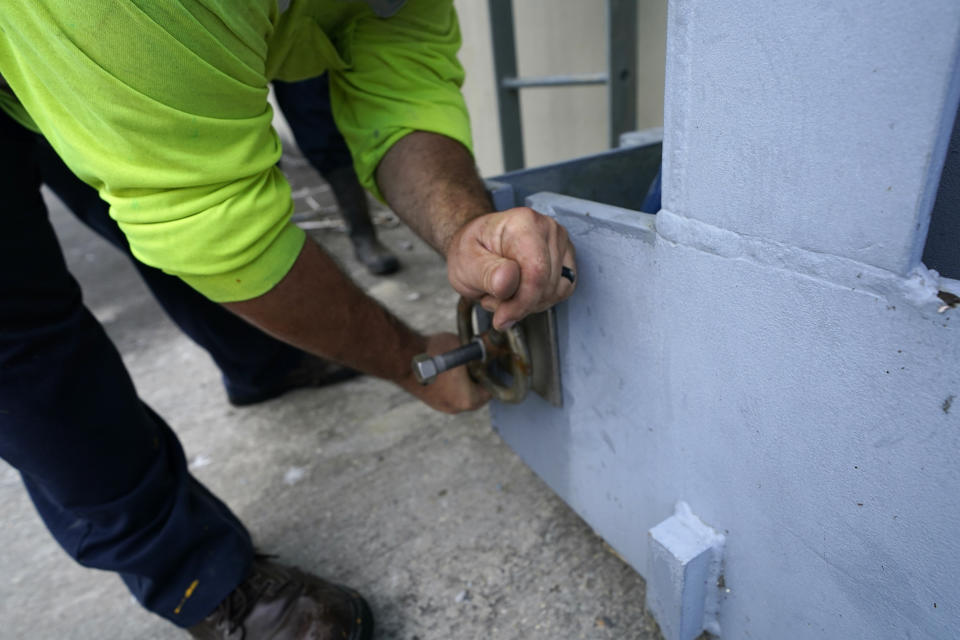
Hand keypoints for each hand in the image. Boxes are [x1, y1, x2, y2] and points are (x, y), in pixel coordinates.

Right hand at [405, 333, 490, 413]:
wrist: (401, 358)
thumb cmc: (433, 353)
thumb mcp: (464, 346)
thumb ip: (481, 348)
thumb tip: (495, 343)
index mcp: (469, 400)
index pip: (492, 388)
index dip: (493, 372)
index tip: (491, 360)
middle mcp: (456, 408)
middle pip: (477, 393)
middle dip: (478, 376)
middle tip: (477, 359)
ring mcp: (441, 406)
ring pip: (461, 392)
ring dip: (463, 379)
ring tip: (460, 362)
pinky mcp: (430, 400)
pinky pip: (447, 391)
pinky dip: (450, 381)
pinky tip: (447, 366)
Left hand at [446, 207, 576, 329]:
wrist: (476, 245)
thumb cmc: (472, 249)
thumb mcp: (466, 262)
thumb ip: (487, 272)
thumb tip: (507, 281)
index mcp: (522, 223)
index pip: (536, 272)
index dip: (522, 302)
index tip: (503, 317)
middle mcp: (547, 228)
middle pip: (547, 285)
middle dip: (520, 303)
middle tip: (493, 296)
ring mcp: (559, 242)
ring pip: (555, 291)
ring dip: (527, 303)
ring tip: (503, 291)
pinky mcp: (565, 259)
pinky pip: (562, 292)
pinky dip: (540, 300)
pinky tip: (519, 292)